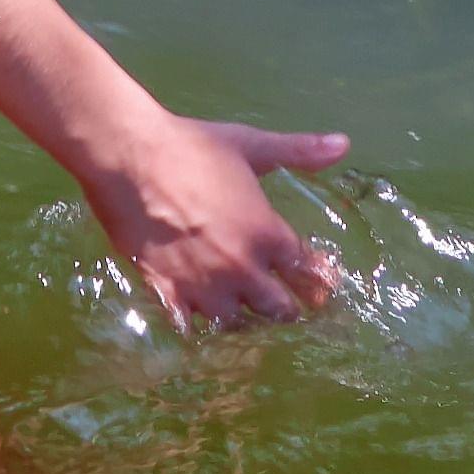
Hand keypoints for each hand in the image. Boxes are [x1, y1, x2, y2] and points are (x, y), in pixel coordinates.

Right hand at [82, 113, 354, 328]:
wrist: (129, 155)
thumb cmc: (192, 146)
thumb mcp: (250, 146)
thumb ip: (298, 151)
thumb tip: (344, 144)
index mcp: (267, 234)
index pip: (308, 273)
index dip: (318, 282)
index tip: (320, 285)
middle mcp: (242, 269)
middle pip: (278, 311)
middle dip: (285, 310)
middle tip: (283, 305)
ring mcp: (204, 286)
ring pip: (236, 326)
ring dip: (243, 320)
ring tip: (242, 313)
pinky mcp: (168, 293)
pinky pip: (190, 329)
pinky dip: (197, 326)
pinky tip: (197, 319)